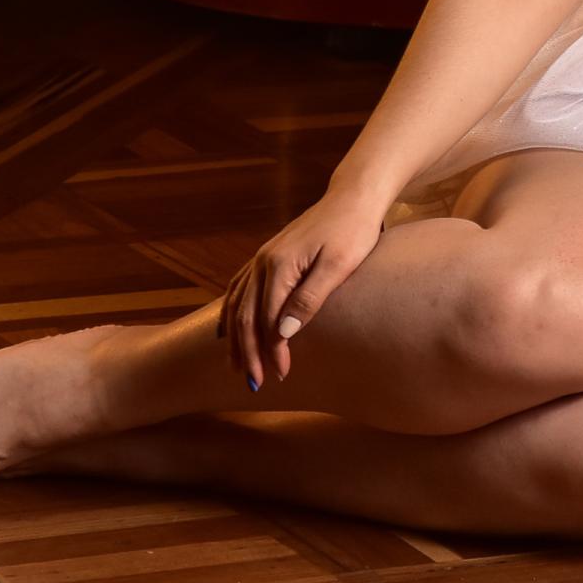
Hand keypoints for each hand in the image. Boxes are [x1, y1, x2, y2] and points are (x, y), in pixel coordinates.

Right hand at [215, 188, 386, 390]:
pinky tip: (229, 330)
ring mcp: (262, 257)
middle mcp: (263, 262)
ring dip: (235, 338)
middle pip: (245, 316)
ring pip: (237, 304)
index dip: (271, 350)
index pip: (267, 319)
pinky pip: (239, 289)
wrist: (353, 198)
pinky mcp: (268, 256)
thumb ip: (309, 299)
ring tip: (237, 366)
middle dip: (248, 352)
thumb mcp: (338, 266)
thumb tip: (281, 333)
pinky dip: (231, 313)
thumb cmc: (352, 231)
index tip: (281, 374)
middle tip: (255, 383)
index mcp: (279, 265)